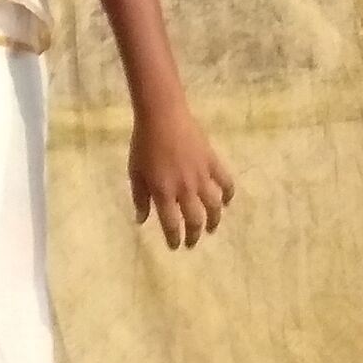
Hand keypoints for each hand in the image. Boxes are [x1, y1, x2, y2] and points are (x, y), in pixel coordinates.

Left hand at [131, 113, 235, 249]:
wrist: (162, 116)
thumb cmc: (143, 144)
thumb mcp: (135, 173)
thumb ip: (140, 198)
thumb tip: (141, 220)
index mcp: (164, 192)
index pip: (171, 224)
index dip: (174, 238)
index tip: (175, 246)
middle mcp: (185, 189)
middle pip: (195, 219)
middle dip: (194, 235)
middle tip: (192, 242)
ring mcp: (201, 176)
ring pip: (213, 205)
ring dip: (214, 220)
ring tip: (212, 228)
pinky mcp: (212, 162)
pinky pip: (225, 182)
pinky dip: (228, 194)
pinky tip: (226, 201)